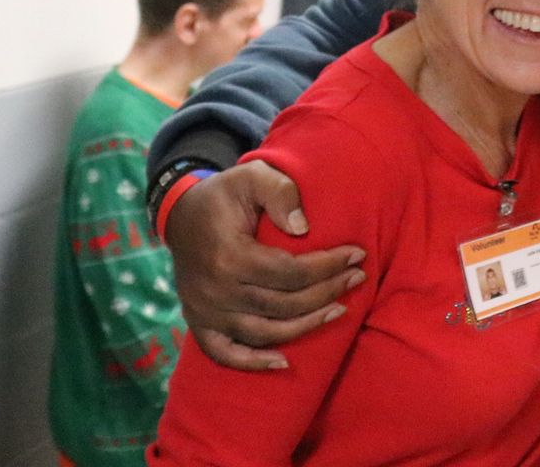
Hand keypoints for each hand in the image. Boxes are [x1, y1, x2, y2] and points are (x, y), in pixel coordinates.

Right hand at [164, 161, 365, 369]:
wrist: (181, 215)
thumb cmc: (225, 194)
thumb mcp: (253, 176)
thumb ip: (281, 193)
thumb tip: (304, 229)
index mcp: (228, 256)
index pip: (290, 272)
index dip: (328, 266)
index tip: (357, 254)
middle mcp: (215, 291)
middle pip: (283, 304)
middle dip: (327, 292)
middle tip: (357, 278)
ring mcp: (205, 311)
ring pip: (264, 332)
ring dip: (306, 326)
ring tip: (339, 310)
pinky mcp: (199, 323)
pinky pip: (225, 354)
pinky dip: (253, 363)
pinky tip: (284, 363)